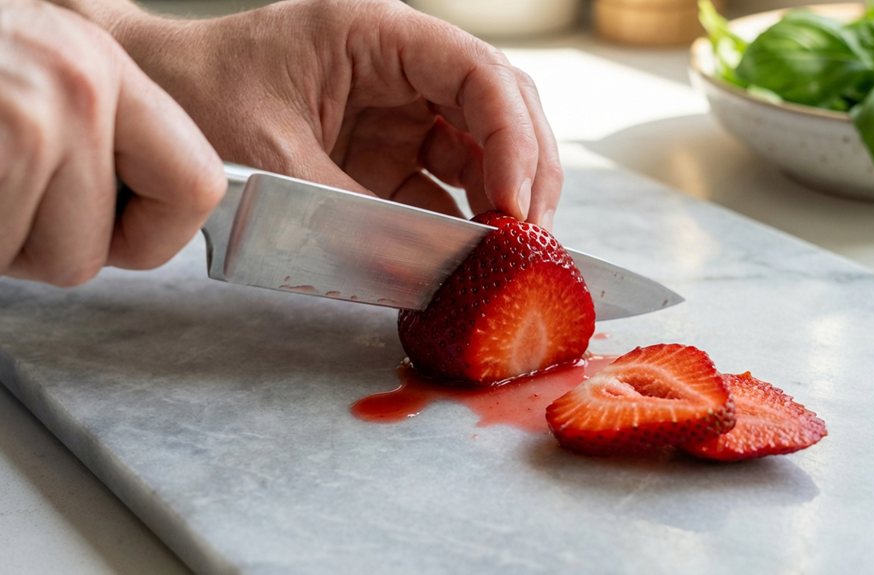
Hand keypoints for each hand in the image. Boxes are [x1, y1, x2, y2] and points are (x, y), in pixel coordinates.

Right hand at [0, 0, 223, 285]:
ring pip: (49, 264)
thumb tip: (164, 208)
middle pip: (98, 249)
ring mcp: (22, 122)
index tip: (117, 233)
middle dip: (42, 246)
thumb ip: (96, 131)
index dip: (155, 234)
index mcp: (99, 67)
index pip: (198, 185)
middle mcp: (73, 88)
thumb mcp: (34, 74)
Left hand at [113, 0, 561, 228]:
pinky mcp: (387, 156)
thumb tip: (433, 270)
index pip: (479, 74)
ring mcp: (399, 113)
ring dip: (501, 203)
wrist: (152, 114)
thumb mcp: (278, 160)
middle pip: (500, 110)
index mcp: (377, 35)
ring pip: (482, 152)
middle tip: (530, 239)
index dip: (513, 137)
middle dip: (525, 172)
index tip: (514, 205)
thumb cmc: (199, 103)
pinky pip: (442, 189)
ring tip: (508, 257)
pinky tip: (466, 260)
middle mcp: (401, 69)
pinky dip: (460, 225)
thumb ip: (359, 217)